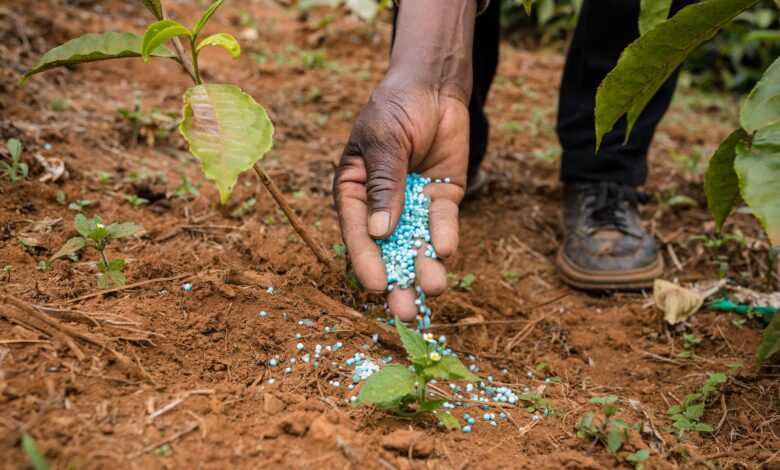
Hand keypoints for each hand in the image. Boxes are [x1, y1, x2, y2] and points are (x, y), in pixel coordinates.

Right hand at [334, 83, 468, 320]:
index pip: (356, 232)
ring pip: (417, 245)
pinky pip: (442, 224)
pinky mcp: (440, 201)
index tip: (376, 286)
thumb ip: (383, 184)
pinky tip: (446, 251)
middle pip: (388, 251)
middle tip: (407, 313)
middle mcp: (382, 207)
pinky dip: (444, 238)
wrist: (433, 88)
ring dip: (424, 268)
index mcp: (354, 193)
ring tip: (434, 288)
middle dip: (398, 282)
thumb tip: (379, 232)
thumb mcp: (384, 141)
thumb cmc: (395, 109)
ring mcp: (412, 207)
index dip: (366, 260)